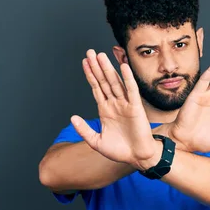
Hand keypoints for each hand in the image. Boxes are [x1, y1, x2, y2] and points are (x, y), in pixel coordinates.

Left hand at [70, 49, 156, 169]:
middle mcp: (115, 104)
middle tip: (90, 52)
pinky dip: (127, 79)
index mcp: (105, 110)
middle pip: (104, 81)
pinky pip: (131, 90)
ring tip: (101, 55)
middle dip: (96, 67)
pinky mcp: (136, 108)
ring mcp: (125, 104)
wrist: (137, 157)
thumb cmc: (120, 151)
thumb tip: (72, 117)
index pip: (96, 88)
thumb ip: (84, 129)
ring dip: (108, 69)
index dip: (90, 75)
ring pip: (115, 83)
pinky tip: (123, 67)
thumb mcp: (96, 141)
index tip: (85, 62)